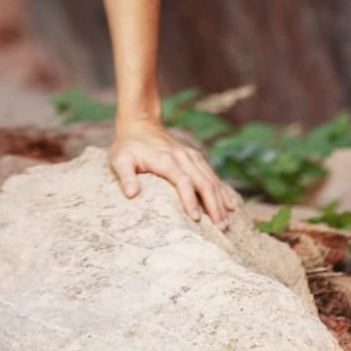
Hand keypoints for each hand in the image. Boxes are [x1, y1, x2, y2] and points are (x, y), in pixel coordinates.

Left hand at [108, 119, 236, 228]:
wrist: (140, 123)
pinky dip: (222, 189)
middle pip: (203, 182)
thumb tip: (132, 195)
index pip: (183, 181)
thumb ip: (126, 176)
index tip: (195, 219)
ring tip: (226, 222)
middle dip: (214, 205)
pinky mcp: (194, 157)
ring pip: (211, 179)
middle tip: (221, 228)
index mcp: (166, 160)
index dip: (190, 199)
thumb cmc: (128, 145)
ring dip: (220, 200)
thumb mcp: (120, 158)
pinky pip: (211, 174)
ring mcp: (190, 156)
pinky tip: (230, 204)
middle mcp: (182, 157)